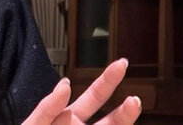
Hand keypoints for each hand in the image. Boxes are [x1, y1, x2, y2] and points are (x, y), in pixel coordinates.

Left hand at [23, 58, 140, 124]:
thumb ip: (47, 107)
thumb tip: (66, 85)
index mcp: (69, 118)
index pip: (94, 97)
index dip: (108, 81)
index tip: (122, 65)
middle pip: (110, 121)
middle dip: (125, 112)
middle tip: (135, 100)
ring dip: (118, 124)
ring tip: (129, 111)